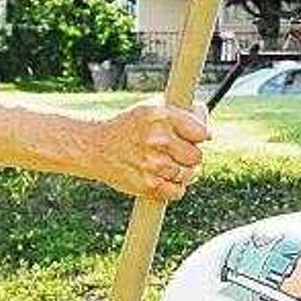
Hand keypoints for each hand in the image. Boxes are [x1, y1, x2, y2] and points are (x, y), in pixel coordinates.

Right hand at [93, 95, 209, 200]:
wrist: (96, 148)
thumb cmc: (128, 128)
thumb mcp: (150, 109)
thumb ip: (180, 113)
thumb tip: (204, 114)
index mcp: (161, 117)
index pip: (202, 132)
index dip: (202, 135)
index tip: (199, 137)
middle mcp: (158, 139)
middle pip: (197, 156)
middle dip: (190, 154)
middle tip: (176, 151)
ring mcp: (154, 164)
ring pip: (189, 174)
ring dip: (182, 171)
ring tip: (166, 163)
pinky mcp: (149, 185)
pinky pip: (178, 191)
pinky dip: (174, 187)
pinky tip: (162, 177)